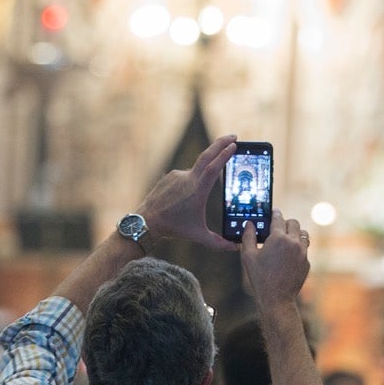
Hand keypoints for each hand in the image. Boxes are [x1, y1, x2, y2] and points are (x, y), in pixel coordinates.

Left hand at [137, 134, 236, 251]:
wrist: (148, 221)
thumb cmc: (174, 228)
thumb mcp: (199, 236)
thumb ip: (218, 243)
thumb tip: (235, 248)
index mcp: (197, 190)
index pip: (213, 167)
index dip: (224, 154)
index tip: (234, 144)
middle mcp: (188, 179)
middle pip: (206, 155)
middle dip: (221, 143)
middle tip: (233, 136)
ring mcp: (178, 175)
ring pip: (196, 171)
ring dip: (204, 175)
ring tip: (196, 198)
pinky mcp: (170, 176)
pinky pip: (185, 177)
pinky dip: (190, 183)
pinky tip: (184, 199)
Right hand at [241, 211, 309, 310]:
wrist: (277, 298)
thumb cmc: (260, 278)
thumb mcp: (248, 256)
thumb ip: (248, 237)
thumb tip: (249, 224)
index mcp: (278, 238)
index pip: (278, 218)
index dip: (275, 213)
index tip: (273, 212)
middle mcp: (293, 242)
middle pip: (294, 223)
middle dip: (286, 223)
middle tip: (278, 228)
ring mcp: (302, 252)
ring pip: (302, 234)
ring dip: (294, 234)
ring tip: (286, 240)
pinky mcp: (306, 262)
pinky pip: (304, 249)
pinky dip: (297, 248)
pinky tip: (288, 256)